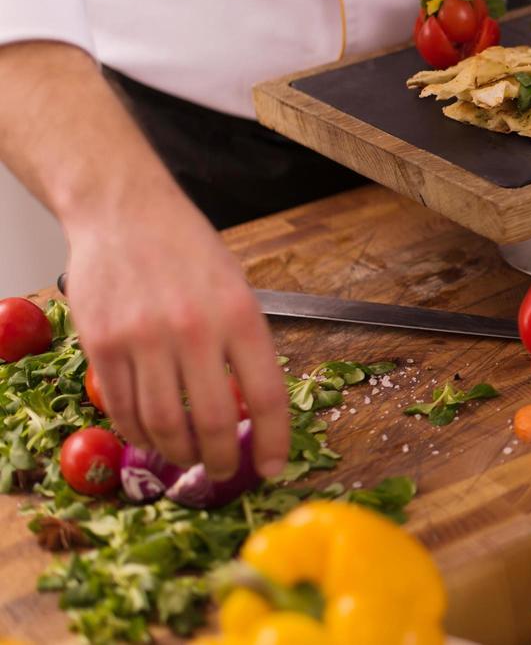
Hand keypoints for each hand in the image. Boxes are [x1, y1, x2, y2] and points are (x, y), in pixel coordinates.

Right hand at [67, 180, 288, 479]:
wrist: (125, 211)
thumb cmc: (188, 248)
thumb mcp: (236, 287)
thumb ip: (243, 344)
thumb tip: (250, 409)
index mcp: (240, 315)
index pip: (266, 396)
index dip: (273, 440)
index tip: (274, 467)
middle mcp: (194, 330)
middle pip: (211, 421)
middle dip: (221, 459)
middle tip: (223, 471)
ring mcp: (144, 339)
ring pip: (162, 423)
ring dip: (176, 452)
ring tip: (186, 458)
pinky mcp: (103, 343)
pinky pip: (121, 407)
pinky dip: (137, 431)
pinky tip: (149, 435)